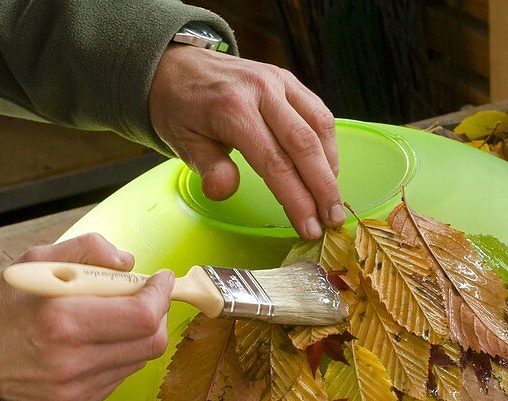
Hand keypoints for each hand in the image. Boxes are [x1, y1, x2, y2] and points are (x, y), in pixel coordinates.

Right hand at [0, 234, 174, 400]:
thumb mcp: (34, 263)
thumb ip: (87, 251)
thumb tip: (128, 263)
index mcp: (63, 320)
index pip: (142, 316)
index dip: (160, 295)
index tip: (160, 280)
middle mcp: (73, 361)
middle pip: (151, 342)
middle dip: (157, 314)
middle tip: (146, 298)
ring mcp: (76, 389)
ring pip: (139, 360)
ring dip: (138, 336)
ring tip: (114, 319)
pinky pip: (118, 377)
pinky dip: (119, 356)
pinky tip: (96, 343)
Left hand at [148, 45, 344, 238]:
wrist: (175, 65)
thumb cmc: (180, 109)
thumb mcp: (182, 142)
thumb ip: (208, 167)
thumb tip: (223, 191)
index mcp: (232, 110)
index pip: (274, 163)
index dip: (296, 199)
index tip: (309, 228)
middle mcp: (261, 91)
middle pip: (304, 146)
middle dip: (323, 188)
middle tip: (333, 220)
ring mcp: (279, 81)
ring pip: (318, 127)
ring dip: (331, 167)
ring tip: (332, 199)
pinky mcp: (289, 80)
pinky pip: (319, 112)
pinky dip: (328, 143)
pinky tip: (327, 168)